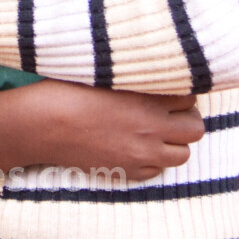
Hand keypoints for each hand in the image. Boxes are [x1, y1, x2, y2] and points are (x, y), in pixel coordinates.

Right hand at [0, 80, 204, 180]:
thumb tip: (152, 66)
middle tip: (169, 111)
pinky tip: (136, 146)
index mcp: (148, 98)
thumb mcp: (104, 72)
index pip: (190, 96)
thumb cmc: (67, 90)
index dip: (182, 92)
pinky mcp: (128, 172)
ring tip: (156, 131)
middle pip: (195, 128)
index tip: (171, 89)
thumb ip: (134, 73)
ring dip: (174, 141)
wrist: (43, 125)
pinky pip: (157, 171)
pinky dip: (153, 160)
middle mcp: (152, 128)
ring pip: (183, 154)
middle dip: (186, 118)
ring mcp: (141, 154)